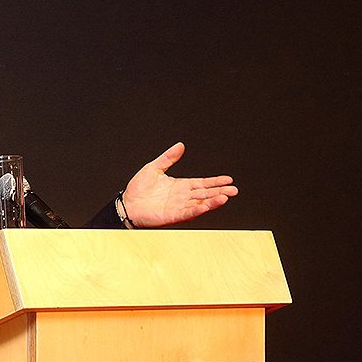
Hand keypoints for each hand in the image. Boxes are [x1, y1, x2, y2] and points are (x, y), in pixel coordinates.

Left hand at [123, 142, 237, 226]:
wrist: (126, 203)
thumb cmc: (138, 189)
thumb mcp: (154, 168)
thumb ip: (168, 158)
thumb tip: (180, 145)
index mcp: (179, 185)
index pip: (202, 183)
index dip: (215, 181)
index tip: (228, 179)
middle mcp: (181, 197)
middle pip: (205, 194)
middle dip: (219, 191)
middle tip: (234, 190)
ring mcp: (178, 207)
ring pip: (199, 203)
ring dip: (212, 201)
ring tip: (225, 197)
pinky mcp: (172, 216)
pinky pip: (187, 213)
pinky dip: (197, 210)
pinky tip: (206, 206)